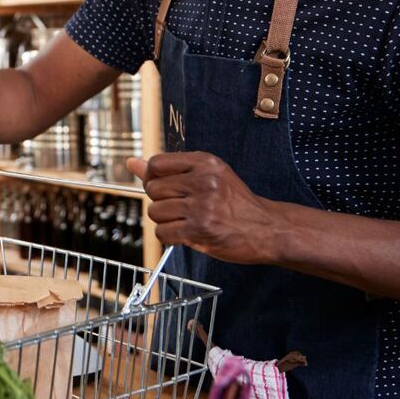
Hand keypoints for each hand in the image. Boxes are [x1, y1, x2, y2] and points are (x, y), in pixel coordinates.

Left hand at [127, 152, 275, 264]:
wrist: (267, 229)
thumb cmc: (235, 202)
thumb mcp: (208, 176)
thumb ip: (169, 170)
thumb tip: (132, 163)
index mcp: (205, 162)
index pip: (156, 164)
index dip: (155, 178)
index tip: (169, 188)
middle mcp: (204, 181)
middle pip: (153, 189)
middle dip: (162, 201)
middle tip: (183, 208)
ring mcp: (202, 206)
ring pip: (155, 212)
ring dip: (166, 221)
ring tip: (187, 221)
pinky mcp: (200, 230)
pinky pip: (163, 233)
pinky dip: (170, 237)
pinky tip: (186, 234)